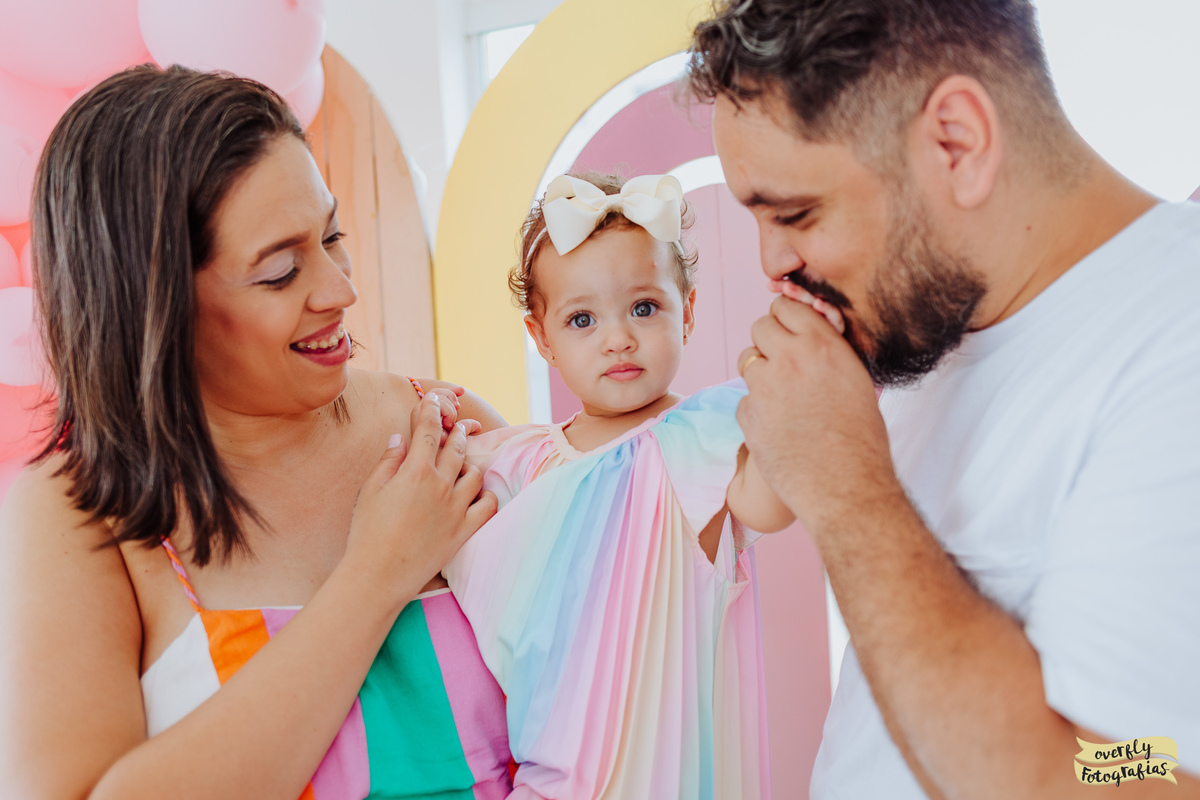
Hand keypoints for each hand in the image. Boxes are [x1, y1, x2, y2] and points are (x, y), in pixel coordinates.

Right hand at [345, 393, 496, 609]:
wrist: (377, 575)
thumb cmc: (366, 533)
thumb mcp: (370, 491)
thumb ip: (388, 461)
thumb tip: (400, 438)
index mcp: (415, 471)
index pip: (428, 430)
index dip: (432, 410)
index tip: (434, 400)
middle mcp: (440, 485)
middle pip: (457, 447)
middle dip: (458, 431)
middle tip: (458, 425)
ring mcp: (456, 508)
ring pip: (474, 473)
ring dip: (470, 464)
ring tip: (463, 463)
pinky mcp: (465, 530)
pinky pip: (488, 505)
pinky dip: (486, 495)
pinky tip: (478, 493)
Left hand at [736, 290, 897, 533]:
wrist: (847, 486)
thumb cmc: (862, 438)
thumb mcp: (856, 380)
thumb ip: (828, 353)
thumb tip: (807, 334)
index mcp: (823, 345)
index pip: (786, 306)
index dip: (786, 319)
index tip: (790, 331)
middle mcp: (790, 359)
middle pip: (759, 327)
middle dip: (769, 341)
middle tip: (783, 362)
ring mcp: (765, 387)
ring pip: (747, 360)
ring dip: (760, 373)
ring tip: (783, 397)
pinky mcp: (748, 416)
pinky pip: (744, 400)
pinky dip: (756, 410)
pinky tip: (779, 427)